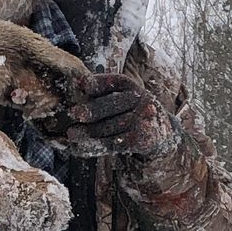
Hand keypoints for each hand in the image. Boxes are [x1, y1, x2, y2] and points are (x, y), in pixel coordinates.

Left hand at [53, 73, 175, 159]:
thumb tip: (75, 84)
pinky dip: (93, 146)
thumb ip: (101, 92)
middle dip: (92, 109)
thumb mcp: (122, 97)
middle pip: (113, 103)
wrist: (159, 134)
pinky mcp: (140, 140)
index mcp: (131, 86)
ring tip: (72, 134)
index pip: (115, 82)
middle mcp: (140, 100)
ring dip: (88, 132)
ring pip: (110, 127)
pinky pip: (113, 144)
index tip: (84, 86)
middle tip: (74, 113)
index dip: (98, 83)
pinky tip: (78, 148)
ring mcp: (142, 120)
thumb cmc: (129, 112)